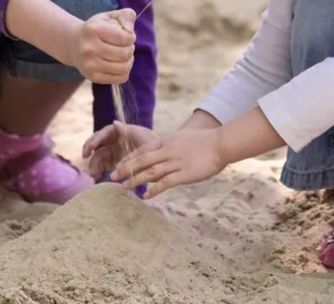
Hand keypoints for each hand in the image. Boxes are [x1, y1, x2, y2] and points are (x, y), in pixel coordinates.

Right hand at [69, 9, 135, 82]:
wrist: (74, 44)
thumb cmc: (97, 28)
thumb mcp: (110, 16)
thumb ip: (126, 15)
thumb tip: (130, 30)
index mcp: (93, 30)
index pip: (124, 37)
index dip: (131, 37)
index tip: (127, 35)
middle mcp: (89, 48)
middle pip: (125, 54)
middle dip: (130, 48)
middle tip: (125, 45)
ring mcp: (89, 65)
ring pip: (124, 67)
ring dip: (129, 60)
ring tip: (123, 53)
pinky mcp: (93, 77)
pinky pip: (121, 78)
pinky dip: (125, 71)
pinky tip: (118, 63)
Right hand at [82, 121, 157, 178]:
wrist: (161, 160)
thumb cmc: (153, 145)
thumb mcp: (142, 137)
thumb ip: (128, 131)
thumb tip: (114, 122)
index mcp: (120, 132)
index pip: (104, 133)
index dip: (96, 138)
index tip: (91, 147)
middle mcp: (114, 141)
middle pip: (97, 143)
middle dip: (89, 149)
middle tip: (84, 157)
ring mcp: (113, 152)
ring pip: (98, 156)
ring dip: (93, 164)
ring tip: (93, 174)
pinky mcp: (114, 164)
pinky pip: (102, 166)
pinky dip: (98, 171)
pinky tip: (96, 177)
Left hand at [112, 129, 226, 197]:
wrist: (221, 143)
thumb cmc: (205, 141)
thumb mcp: (182, 137)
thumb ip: (170, 145)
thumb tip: (161, 152)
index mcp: (167, 141)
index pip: (142, 149)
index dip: (129, 158)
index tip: (118, 165)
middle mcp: (168, 151)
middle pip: (141, 160)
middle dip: (125, 169)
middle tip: (112, 176)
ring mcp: (176, 162)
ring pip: (150, 172)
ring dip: (135, 180)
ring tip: (123, 187)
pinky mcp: (184, 174)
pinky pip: (165, 183)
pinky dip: (154, 190)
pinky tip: (146, 196)